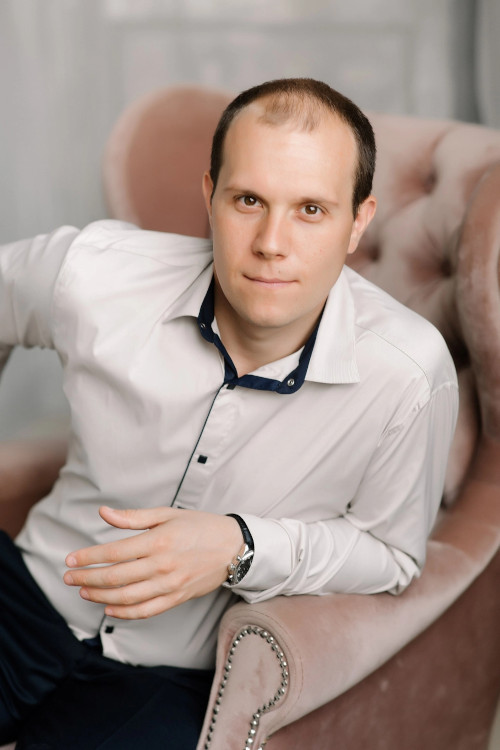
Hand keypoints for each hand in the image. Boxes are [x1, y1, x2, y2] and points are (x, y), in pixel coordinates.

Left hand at [63, 506, 242, 619]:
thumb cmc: (199, 526)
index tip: (70, 559)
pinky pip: (146, 611)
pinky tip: (108, 609)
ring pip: (127, 597)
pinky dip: (124, 613)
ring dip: (100, 596)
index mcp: (158, 540)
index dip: (88, 557)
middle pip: (115, 577)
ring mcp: (170, 585)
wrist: (234, 547)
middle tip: (68, 578)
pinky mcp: (177, 598)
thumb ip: (133, 517)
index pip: (114, 552)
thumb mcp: (167, 514)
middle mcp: (162, 565)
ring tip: (84, 591)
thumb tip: (103, 513)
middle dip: (87, 578)